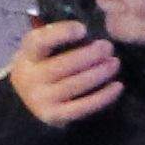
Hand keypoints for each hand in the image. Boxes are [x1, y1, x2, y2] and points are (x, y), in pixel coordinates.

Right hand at [3, 19, 120, 127]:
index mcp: (28, 55)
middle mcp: (30, 78)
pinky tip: (117, 86)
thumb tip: (90, 30)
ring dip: (99, 73)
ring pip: (74, 85)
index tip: (83, 29)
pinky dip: (102, 97)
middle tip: (108, 47)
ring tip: (115, 63)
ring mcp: (41, 99)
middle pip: (62, 65)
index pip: (39, 41)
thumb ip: (59, 37)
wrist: (27, 101)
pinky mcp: (54, 116)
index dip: (61, 33)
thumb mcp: (43, 50)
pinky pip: (82, 107)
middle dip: (89, 55)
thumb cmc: (44, 66)